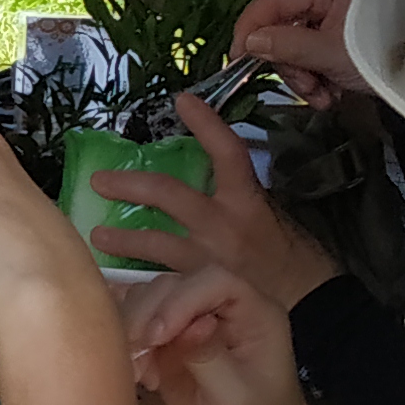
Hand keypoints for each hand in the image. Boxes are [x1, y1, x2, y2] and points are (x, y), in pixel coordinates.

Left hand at [92, 93, 339, 305]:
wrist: (307, 304)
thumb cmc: (288, 255)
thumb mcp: (269, 215)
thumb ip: (234, 196)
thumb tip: (202, 174)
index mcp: (246, 201)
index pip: (227, 152)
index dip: (207, 125)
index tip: (182, 100)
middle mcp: (223, 225)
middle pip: (169, 194)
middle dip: (131, 185)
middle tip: (99, 181)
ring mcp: (207, 258)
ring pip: (155, 243)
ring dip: (123, 238)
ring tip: (97, 235)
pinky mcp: (198, 290)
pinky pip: (160, 281)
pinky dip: (137, 282)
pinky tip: (113, 282)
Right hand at [122, 261, 330, 404]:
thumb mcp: (235, 396)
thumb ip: (208, 356)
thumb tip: (185, 326)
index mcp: (254, 310)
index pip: (213, 280)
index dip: (180, 300)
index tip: (157, 336)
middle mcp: (223, 305)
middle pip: (175, 282)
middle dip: (147, 312)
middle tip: (133, 351)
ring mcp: (195, 319)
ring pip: (150, 297)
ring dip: (133, 327)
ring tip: (136, 369)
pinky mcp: (172, 339)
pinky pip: (141, 323)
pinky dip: (130, 343)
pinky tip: (137, 374)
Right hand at [233, 0, 372, 107]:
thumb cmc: (380, 53)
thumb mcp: (331, 54)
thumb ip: (287, 47)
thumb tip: (248, 44)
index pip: (271, 1)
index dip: (249, 30)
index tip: (237, 62)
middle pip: (282, 25)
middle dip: (291, 65)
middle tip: (310, 92)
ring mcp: (332, 4)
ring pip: (294, 41)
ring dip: (304, 76)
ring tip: (325, 98)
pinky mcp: (338, 23)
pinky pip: (310, 45)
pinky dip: (316, 72)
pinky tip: (332, 91)